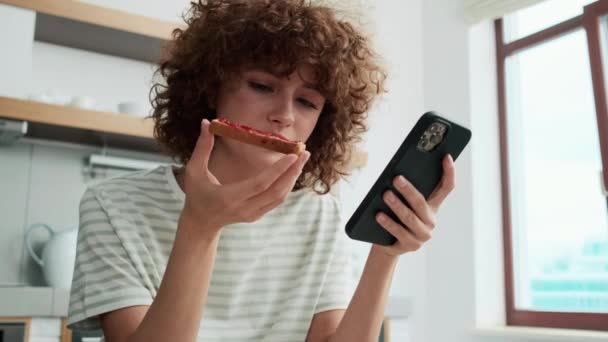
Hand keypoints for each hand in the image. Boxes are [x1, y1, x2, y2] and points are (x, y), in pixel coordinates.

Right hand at [180, 119, 309, 235]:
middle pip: (276, 191)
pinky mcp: (257, 216)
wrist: (201, 222)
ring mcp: (252, 214)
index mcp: (229, 197)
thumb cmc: (197, 193)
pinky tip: (292, 171)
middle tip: (305, 152)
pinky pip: (276, 200)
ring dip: (293, 177)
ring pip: (280, 197)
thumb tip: (206, 122)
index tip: (292, 155)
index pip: (260, 184)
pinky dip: (287, 185)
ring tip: (302, 159)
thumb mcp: (194, 170)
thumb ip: (202, 147)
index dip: (277, 170)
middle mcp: (244, 208)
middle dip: (293, 171)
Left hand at [373, 154, 455, 256]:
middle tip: (396, 179)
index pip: (447, 188)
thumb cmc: (396, 217)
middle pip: (421, 203)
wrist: (389, 244)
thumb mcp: (404, 203)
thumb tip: (396, 174)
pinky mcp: (411, 245)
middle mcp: (431, 220)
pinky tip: (379, 215)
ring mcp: (423, 235)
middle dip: (408, 190)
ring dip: (397, 206)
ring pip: (409, 218)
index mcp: (433, 206)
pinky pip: (399, 232)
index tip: (446, 156)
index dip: (449, 172)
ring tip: (385, 195)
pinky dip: (388, 223)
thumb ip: (405, 191)